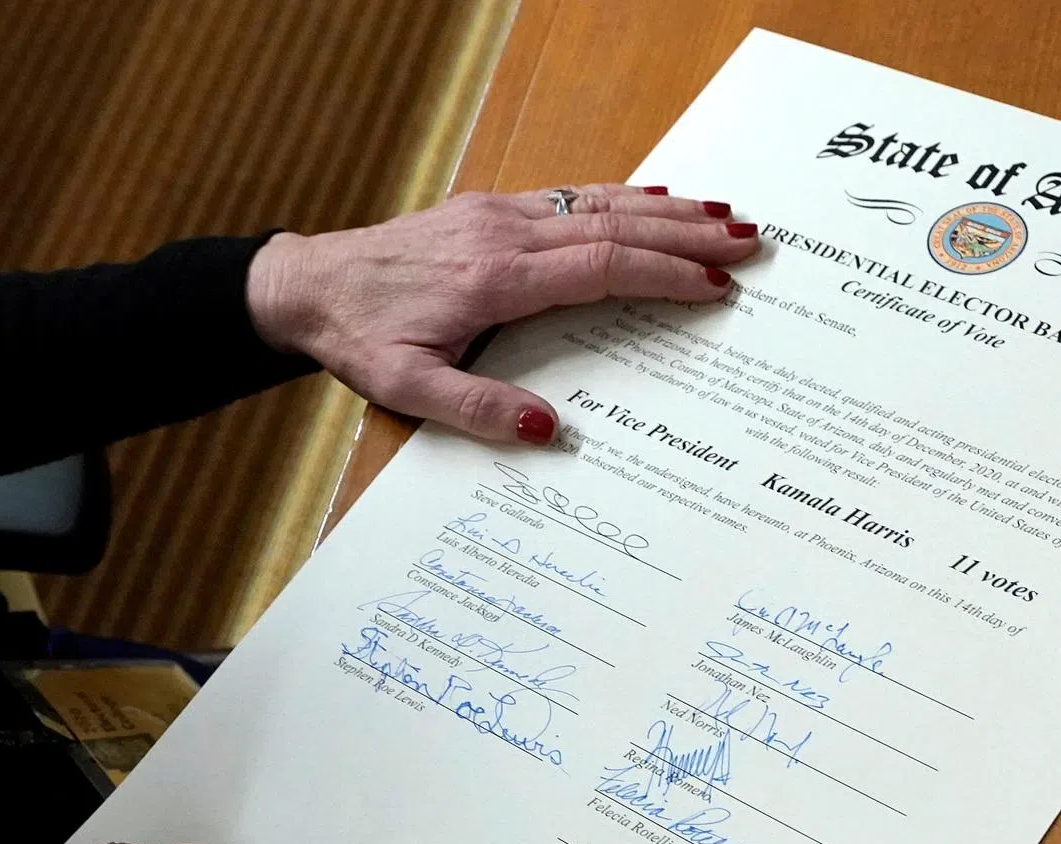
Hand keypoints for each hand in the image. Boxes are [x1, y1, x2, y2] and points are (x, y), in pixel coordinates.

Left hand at [246, 184, 758, 444]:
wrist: (308, 284)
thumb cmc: (359, 337)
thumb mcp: (406, 389)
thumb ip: (477, 409)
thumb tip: (550, 430)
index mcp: (494, 279)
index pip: (599, 269)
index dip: (662, 276)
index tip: (714, 287)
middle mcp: (505, 234)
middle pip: (613, 226)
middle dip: (686, 235)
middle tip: (751, 242)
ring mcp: (499, 215)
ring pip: (597, 202)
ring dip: (665, 209)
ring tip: (723, 214)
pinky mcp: (490, 210)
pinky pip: (570, 197)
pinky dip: (621, 198)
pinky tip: (651, 199)